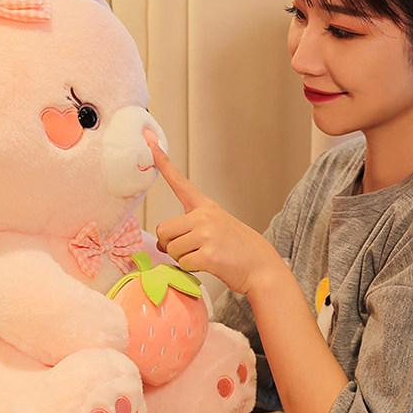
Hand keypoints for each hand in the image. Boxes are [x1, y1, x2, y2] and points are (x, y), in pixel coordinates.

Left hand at [145, 131, 284, 297]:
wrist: (262, 268)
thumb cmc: (237, 251)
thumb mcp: (215, 231)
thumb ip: (189, 231)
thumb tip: (161, 244)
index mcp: (206, 207)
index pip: (180, 182)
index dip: (162, 163)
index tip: (150, 142)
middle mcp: (205, 216)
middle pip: (163, 230)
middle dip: (170, 245)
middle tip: (190, 251)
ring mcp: (207, 234)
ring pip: (171, 249)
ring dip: (182, 259)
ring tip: (204, 257)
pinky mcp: (209, 254)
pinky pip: (183, 264)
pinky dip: (191, 270)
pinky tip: (210, 266)